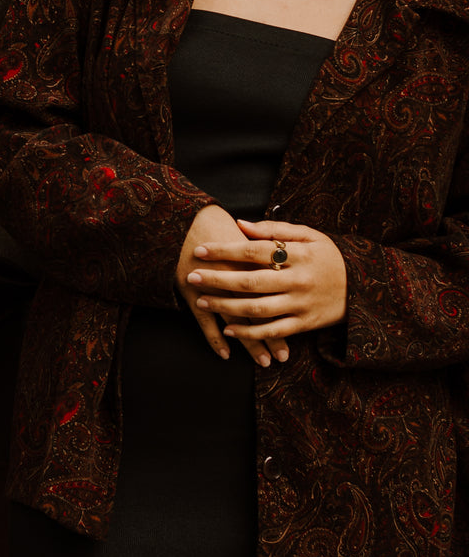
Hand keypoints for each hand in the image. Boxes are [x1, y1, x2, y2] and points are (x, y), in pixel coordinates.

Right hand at [176, 204, 278, 366]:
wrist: (178, 219)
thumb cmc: (214, 222)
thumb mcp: (245, 228)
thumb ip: (269, 241)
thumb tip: (286, 259)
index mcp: (251, 260)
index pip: (274, 293)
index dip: (287, 313)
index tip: (298, 330)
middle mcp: (234, 276)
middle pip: (259, 312)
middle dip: (272, 338)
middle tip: (283, 357)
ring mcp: (212, 287)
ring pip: (236, 322)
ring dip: (250, 344)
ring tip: (264, 361)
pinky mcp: (192, 293)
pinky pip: (205, 322)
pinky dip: (216, 339)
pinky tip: (226, 353)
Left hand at [186, 218, 347, 352]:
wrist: (365, 287)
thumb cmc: (328, 256)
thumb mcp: (309, 235)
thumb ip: (274, 230)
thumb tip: (239, 224)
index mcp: (298, 255)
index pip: (254, 251)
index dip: (225, 251)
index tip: (200, 250)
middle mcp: (298, 281)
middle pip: (251, 282)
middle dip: (217, 280)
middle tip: (191, 276)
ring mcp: (301, 305)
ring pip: (258, 309)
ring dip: (226, 307)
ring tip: (201, 301)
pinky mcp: (305, 324)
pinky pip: (273, 331)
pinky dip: (250, 333)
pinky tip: (227, 329)